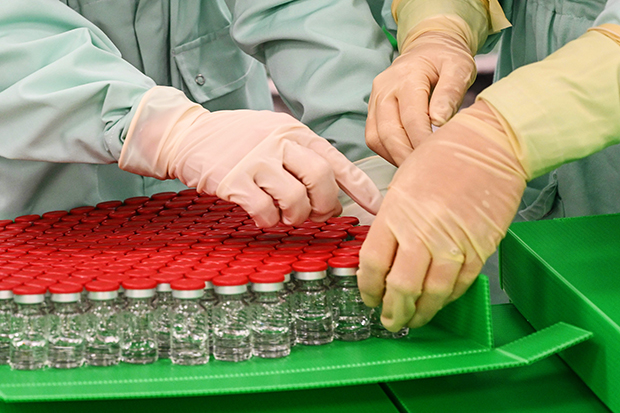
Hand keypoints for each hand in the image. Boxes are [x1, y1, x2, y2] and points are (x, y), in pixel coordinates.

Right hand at [119, 86, 382, 226]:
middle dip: (326, 206)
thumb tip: (336, 192)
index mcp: (295, 131)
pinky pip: (265, 211)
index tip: (377, 207)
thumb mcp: (274, 135)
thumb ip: (303, 157)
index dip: (361, 187)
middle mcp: (279, 142)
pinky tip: (262, 215)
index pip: (337, 159)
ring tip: (285, 215)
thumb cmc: (237, 140)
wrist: (188, 135)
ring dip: (296, 216)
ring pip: (296, 199)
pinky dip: (268, 220)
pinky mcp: (234, 180)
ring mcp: (256, 160)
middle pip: (322, 179)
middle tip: (317, 215)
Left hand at [358, 100, 526, 330]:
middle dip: (392, 311)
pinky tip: (438, 301)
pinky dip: (447, 298)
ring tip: (413, 319)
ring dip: (420, 313)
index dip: (367, 288)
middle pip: (400, 287)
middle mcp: (422, 234)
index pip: (372, 265)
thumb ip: (391, 223)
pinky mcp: (480, 249)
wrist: (489, 146)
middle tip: (389, 320)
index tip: (369, 297)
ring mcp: (453, 245)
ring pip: (432, 294)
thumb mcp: (402, 185)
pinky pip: (460, 285)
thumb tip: (384, 257)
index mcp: (395, 215)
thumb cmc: (442, 157)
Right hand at [365, 31, 475, 165]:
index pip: (411, 117)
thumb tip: (439, 121)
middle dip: (405, 155)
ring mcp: (374, 100)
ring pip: (375, 137)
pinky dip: (387, 152)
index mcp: (406, 77)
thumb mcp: (459, 66)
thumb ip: (450, 91)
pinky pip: (373, 137)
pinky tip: (405, 158)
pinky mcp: (372, 110)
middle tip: (424, 172)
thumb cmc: (446, 59)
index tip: (436, 158)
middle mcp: (384, 89)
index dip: (422, 141)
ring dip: (394, 157)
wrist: (426, 48)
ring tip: (415, 168)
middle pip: (388, 132)